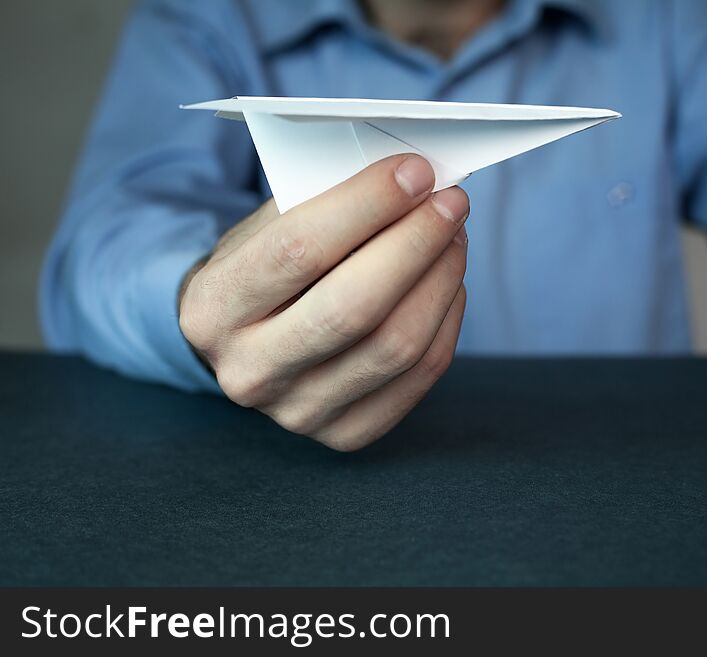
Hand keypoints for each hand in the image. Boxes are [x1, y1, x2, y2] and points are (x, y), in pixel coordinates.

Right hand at [178, 155, 468, 450]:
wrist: (243, 343)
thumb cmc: (263, 271)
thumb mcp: (265, 228)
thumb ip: (323, 203)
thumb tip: (411, 180)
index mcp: (213, 308)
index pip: (299, 251)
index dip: (367, 205)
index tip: (416, 172)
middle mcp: (249, 371)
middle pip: (354, 307)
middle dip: (416, 244)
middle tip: (451, 203)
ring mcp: (297, 411)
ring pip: (396, 346)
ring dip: (441, 280)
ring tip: (453, 237)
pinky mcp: (345, 433)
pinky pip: (419, 377)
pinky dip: (446, 322)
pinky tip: (448, 284)